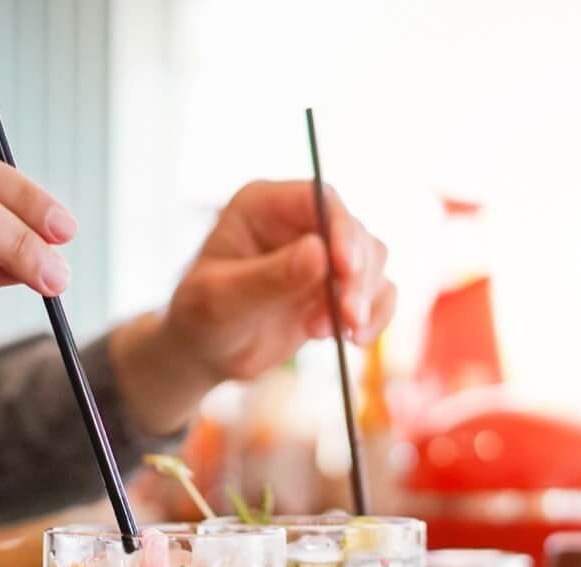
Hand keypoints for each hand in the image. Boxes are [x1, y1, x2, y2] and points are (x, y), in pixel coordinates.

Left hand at [110, 180, 394, 435]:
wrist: (207, 352)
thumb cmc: (201, 318)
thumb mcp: (222, 300)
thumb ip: (268, 277)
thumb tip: (319, 253)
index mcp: (264, 206)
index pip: (320, 200)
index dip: (342, 230)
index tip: (346, 270)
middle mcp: (300, 222)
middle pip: (355, 232)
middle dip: (357, 278)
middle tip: (347, 318)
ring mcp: (323, 254)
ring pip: (373, 261)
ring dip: (363, 300)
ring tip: (324, 334)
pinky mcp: (338, 286)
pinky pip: (379, 293)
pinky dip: (375, 316)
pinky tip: (352, 341)